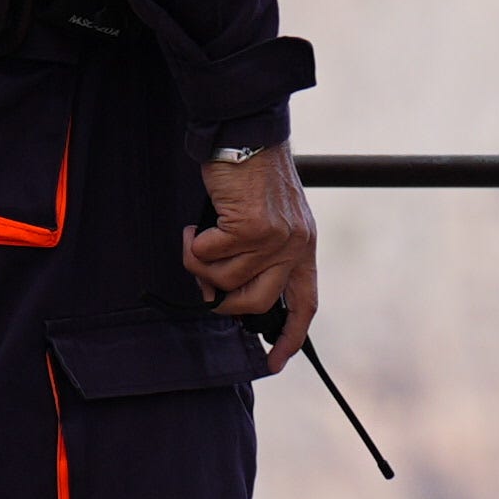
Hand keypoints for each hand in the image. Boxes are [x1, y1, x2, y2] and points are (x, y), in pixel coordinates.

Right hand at [183, 143, 319, 364]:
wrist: (246, 135)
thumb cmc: (249, 175)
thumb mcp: (267, 218)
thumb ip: (253, 255)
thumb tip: (217, 291)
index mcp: (304, 247)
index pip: (305, 305)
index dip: (290, 338)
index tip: (274, 363)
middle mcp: (295, 246)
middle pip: (257, 303)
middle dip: (224, 301)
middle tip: (203, 281)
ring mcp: (275, 239)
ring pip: (227, 280)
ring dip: (202, 266)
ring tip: (196, 242)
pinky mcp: (251, 228)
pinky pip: (211, 257)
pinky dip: (195, 246)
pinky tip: (194, 229)